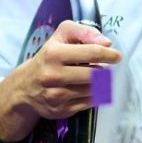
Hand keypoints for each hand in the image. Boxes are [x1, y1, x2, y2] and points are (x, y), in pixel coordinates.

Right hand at [0, 21, 120, 142]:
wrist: (24, 88)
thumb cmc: (49, 57)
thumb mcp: (61, 36)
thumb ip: (84, 32)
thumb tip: (107, 43)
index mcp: (54, 54)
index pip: (92, 53)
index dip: (109, 54)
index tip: (117, 56)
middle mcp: (53, 75)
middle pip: (96, 74)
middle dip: (104, 71)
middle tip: (104, 68)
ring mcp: (57, 95)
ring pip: (94, 89)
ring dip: (100, 83)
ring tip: (93, 77)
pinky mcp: (61, 110)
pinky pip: (90, 102)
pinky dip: (94, 95)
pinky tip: (87, 88)